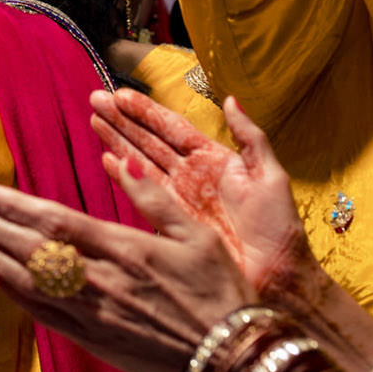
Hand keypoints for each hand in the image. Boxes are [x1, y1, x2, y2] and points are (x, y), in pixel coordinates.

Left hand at [0, 161, 257, 371]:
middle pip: (31, 249)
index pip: (55, 221)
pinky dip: (14, 294)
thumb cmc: (221, 293)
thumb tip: (122, 162)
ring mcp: (93, 314)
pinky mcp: (92, 340)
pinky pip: (42, 314)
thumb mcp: (198, 236)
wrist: (231, 359)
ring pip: (28, 283)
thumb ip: (155, 199)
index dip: (14, 206)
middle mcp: (101, 281)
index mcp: (126, 249)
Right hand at [88, 89, 318, 299]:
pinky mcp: (170, 221)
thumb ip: (251, 137)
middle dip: (122, 120)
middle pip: (149, 141)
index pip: (173, 128)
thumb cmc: (278, 229)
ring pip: (140, 162)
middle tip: (96, 100)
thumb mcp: (271, 176)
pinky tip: (106, 160)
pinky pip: (141, 193)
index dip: (147, 111)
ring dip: (116, 141)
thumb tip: (232, 100)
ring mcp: (178, 198)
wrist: (275, 277)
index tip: (121, 94)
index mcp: (215, 160)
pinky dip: (122, 176)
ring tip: (94, 121)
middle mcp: (192, 175)